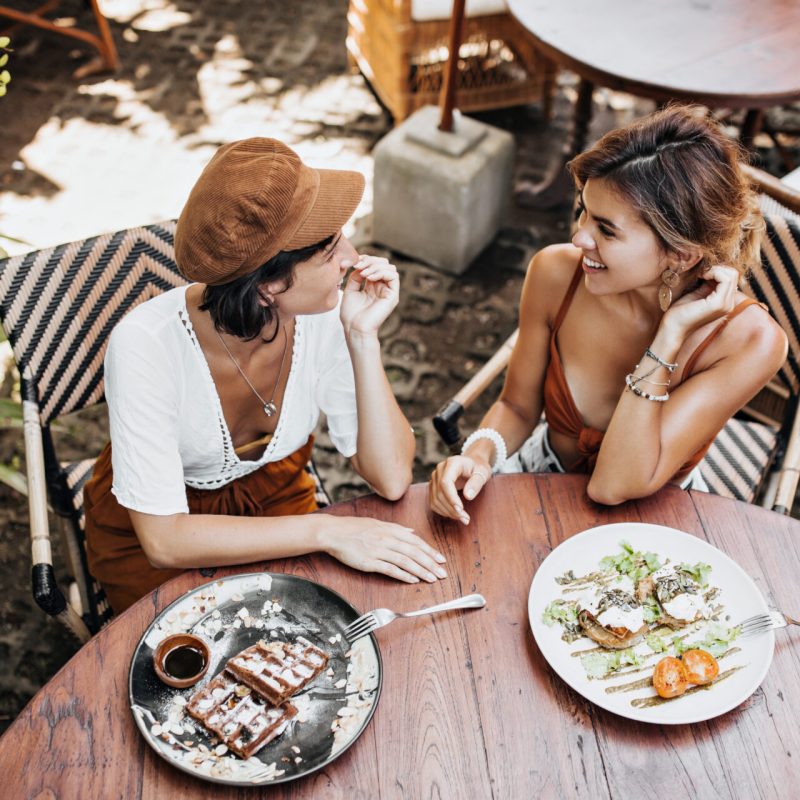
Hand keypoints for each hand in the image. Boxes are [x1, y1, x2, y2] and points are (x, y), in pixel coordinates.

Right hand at [320, 516, 446, 583]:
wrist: (333, 532)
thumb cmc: (353, 528)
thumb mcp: (377, 523)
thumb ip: (396, 528)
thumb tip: (411, 532)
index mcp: (390, 529)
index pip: (415, 541)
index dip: (430, 551)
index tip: (441, 559)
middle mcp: (387, 539)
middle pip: (414, 552)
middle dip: (430, 563)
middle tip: (443, 572)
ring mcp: (379, 550)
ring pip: (405, 561)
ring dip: (421, 571)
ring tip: (432, 578)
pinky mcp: (370, 562)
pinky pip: (390, 569)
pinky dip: (403, 575)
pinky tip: (413, 580)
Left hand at [340, 255, 399, 335]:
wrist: (354, 328)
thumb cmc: (351, 314)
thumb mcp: (350, 290)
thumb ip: (356, 276)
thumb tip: (361, 264)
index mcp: (372, 285)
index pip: (375, 264)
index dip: (367, 259)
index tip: (355, 262)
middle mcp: (382, 287)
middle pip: (384, 263)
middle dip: (371, 260)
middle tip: (358, 265)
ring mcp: (388, 291)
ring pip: (390, 268)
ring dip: (375, 266)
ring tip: (363, 273)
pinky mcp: (393, 296)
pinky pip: (393, 276)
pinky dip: (381, 272)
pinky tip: (369, 277)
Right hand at [428, 455, 491, 524]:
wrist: (471, 464)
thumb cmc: (478, 468)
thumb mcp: (483, 473)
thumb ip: (476, 483)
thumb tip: (467, 496)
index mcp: (452, 463)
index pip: (445, 482)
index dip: (451, 498)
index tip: (461, 510)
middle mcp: (440, 470)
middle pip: (439, 493)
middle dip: (452, 509)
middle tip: (466, 519)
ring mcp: (434, 478)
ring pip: (435, 500)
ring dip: (448, 512)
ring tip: (463, 518)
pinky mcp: (433, 487)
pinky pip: (433, 502)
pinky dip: (443, 511)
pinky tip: (455, 514)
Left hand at [662, 265, 738, 336]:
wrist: (672, 328)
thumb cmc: (680, 312)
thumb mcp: (697, 294)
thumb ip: (708, 284)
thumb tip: (713, 269)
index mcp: (724, 302)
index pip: (731, 277)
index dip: (717, 270)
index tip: (701, 273)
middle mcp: (729, 304)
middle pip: (733, 274)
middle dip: (717, 268)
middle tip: (701, 273)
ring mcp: (725, 305)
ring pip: (731, 274)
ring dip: (715, 269)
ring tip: (701, 275)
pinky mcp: (718, 304)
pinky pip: (725, 279)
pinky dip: (713, 272)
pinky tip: (701, 277)